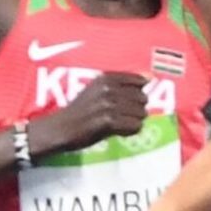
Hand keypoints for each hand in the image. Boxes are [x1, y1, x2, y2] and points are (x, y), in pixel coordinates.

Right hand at [29, 72, 149, 157]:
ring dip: (134, 121)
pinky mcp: (108, 121)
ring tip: (119, 125)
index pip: (139, 80)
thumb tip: (150, 78)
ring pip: (141, 113)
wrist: (60, 129)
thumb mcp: (98, 90)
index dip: (137, 94)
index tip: (126, 102)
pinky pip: (135, 126)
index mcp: (106, 78)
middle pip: (143, 98)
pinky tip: (118, 132)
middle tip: (121, 117)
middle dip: (137, 109)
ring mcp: (107, 104)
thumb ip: (122, 84)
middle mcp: (107, 88)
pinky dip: (130, 131)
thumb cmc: (81, 111)